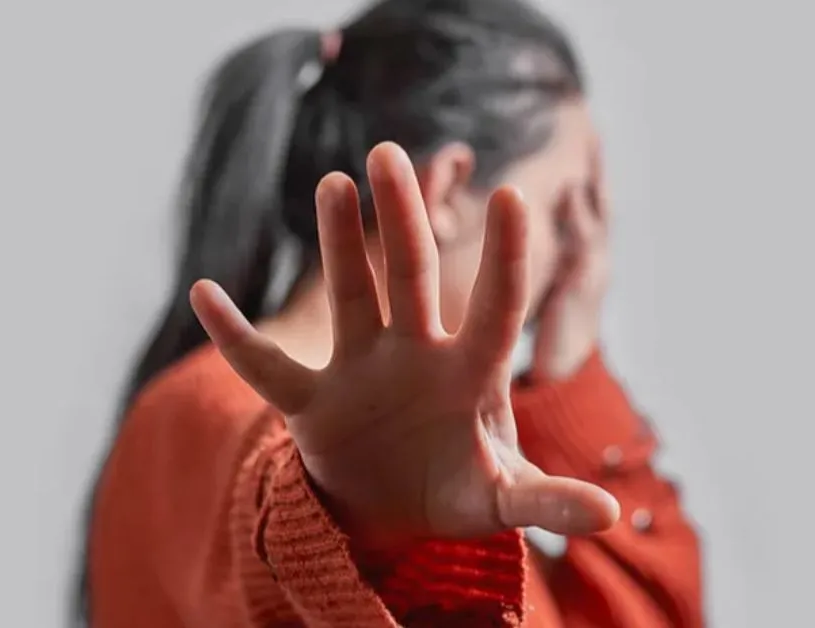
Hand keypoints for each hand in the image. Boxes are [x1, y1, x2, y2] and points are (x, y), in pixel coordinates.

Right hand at [190, 143, 618, 545]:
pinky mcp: (314, 403)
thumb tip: (610, 514)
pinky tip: (204, 293)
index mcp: (469, 375)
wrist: (397, 513)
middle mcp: (415, 355)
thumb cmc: (460, 492)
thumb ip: (547, 501)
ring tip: (333, 184)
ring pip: (350, 296)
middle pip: (412, 277)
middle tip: (389, 155)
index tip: (513, 197)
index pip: (494, 309)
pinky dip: (236, 337)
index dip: (506, 260)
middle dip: (403, 220)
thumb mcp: (502, 500)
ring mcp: (360, 372)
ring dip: (338, 245)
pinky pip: (268, 368)